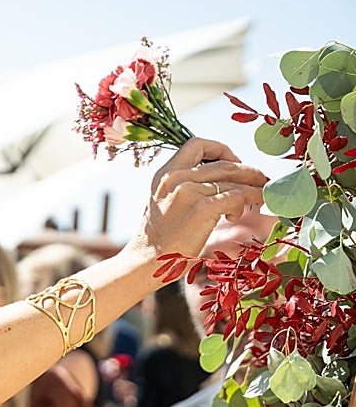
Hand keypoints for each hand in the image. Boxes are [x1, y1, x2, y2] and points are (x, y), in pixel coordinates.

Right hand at [129, 137, 267, 265]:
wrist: (145, 262)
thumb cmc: (158, 238)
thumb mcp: (164, 202)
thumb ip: (185, 186)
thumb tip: (224, 179)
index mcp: (165, 174)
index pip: (198, 145)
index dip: (222, 150)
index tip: (233, 163)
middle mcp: (175, 178)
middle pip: (224, 163)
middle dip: (249, 171)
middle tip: (261, 181)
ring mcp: (188, 192)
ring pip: (235, 181)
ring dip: (253, 190)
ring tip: (258, 199)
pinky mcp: (202, 209)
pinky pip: (236, 197)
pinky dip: (245, 204)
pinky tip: (236, 216)